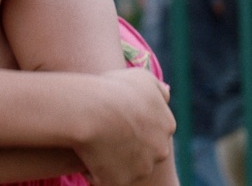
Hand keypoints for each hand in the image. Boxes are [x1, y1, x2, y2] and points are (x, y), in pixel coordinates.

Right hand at [74, 68, 174, 185]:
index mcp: (167, 125)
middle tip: (105, 132)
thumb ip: (158, 89)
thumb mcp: (142, 77)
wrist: (90, 111)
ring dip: (112, 159)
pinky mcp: (120, 181)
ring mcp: (141, 169)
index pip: (153, 130)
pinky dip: (95, 170)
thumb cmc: (112, 89)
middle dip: (128, 146)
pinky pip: (105, 178)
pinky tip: (84, 155)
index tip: (117, 118)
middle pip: (144, 152)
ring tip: (91, 144)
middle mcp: (160, 150)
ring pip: (126, 167)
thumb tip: (166, 97)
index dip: (133, 124)